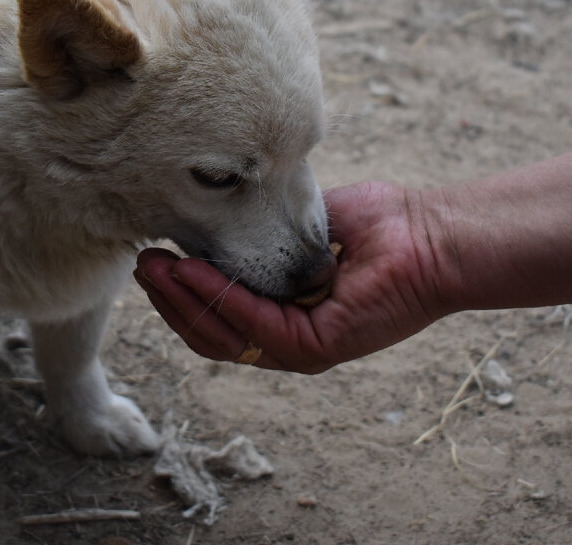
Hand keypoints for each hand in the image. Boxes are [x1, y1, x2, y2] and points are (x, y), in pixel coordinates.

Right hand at [134, 182, 452, 372]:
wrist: (430, 233)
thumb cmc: (379, 222)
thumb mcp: (300, 223)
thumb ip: (258, 234)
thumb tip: (210, 222)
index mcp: (284, 315)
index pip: (217, 316)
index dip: (180, 292)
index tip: (153, 256)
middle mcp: (288, 339)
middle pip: (210, 333)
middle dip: (169, 300)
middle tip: (141, 264)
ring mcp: (301, 349)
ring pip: (222, 336)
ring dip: (181, 302)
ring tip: (153, 268)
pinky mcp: (316, 347)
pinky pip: (253, 325)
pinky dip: (218, 298)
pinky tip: (190, 270)